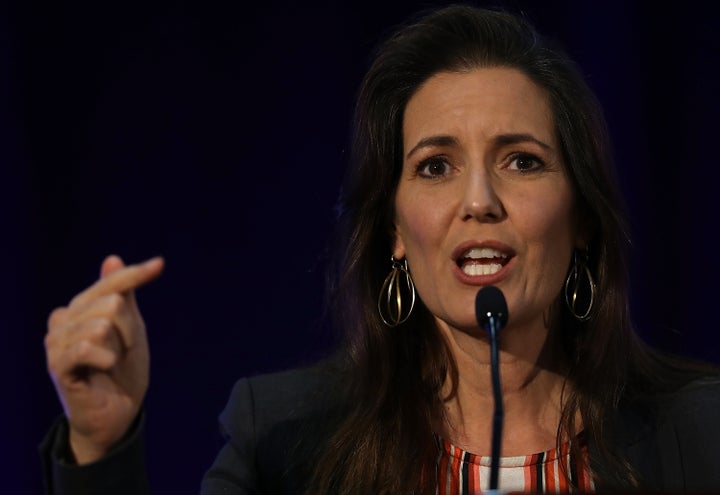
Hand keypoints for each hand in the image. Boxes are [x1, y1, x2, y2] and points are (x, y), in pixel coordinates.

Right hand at [45, 254, 163, 463]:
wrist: (117, 412)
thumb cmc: (124, 369)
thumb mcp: (131, 328)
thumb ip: (123, 295)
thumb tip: (111, 258)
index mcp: (81, 305)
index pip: (112, 282)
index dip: (137, 273)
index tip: (160, 264)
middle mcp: (63, 318)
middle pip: (112, 303)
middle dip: (130, 330)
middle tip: (123, 351)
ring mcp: (56, 340)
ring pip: (102, 325)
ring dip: (119, 347)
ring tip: (111, 362)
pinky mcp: (57, 363)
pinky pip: (87, 346)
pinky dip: (106, 358)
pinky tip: (104, 368)